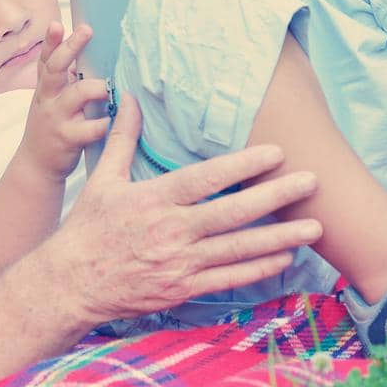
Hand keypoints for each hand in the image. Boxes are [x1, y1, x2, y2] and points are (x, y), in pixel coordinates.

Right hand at [19, 23, 110, 178]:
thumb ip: (64, 80)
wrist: (35, 165)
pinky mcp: (67, 139)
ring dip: (94, 88)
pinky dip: (101, 124)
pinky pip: (88, 128)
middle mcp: (48, 100)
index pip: (46, 60)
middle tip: (87, 31)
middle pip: (55, 69)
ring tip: (108, 87)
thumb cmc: (50, 127)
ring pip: (75, 95)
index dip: (51, 41)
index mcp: (45, 89)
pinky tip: (111, 121)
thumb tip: (87, 56)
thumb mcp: (50, 101)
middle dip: (70, 48)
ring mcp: (57, 118)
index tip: (57, 24)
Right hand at [42, 93, 321, 324]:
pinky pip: (229, 278)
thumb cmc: (86, 229)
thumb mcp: (102, 179)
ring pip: (239, 248)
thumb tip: (129, 97)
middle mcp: (171, 230)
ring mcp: (179, 263)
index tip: (276, 152)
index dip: (244, 165)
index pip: (206, 178)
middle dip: (277, 196)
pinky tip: (284, 258)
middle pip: (233, 212)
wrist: (70, 283)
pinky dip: (259, 269)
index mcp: (153, 199)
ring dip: (281, 236)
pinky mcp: (182, 288)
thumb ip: (123, 138)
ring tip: (316, 226)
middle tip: (312, 182)